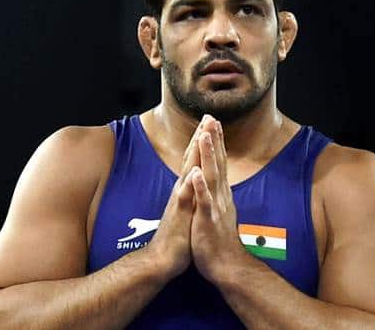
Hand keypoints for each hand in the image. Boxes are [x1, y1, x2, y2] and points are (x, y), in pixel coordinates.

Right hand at [147, 120, 203, 279]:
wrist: (162, 258)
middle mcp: (182, 189)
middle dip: (200, 137)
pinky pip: (185, 197)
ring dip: (194, 153)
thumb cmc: (177, 236)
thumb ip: (191, 193)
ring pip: (188, 171)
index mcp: (187, 188)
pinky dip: (190, 184)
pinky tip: (194, 172)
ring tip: (202, 134)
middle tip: (208, 116)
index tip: (211, 122)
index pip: (195, 159)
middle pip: (191, 158)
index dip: (203, 141)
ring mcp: (180, 200)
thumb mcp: (187, 209)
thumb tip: (196, 181)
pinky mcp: (179, 214)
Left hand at [190, 116, 245, 282]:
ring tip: (205, 136)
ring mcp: (215, 207)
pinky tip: (196, 174)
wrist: (226, 266)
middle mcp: (220, 196)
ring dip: (208, 156)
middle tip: (211, 118)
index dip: (215, 142)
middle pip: (217, 162)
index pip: (218, 162)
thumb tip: (217, 179)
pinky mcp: (208, 221)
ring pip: (212, 176)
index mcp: (220, 193)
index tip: (213, 121)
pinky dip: (201, 187)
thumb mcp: (219, 210)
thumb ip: (217, 193)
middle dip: (214, 140)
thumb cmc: (218, 240)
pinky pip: (204, 202)